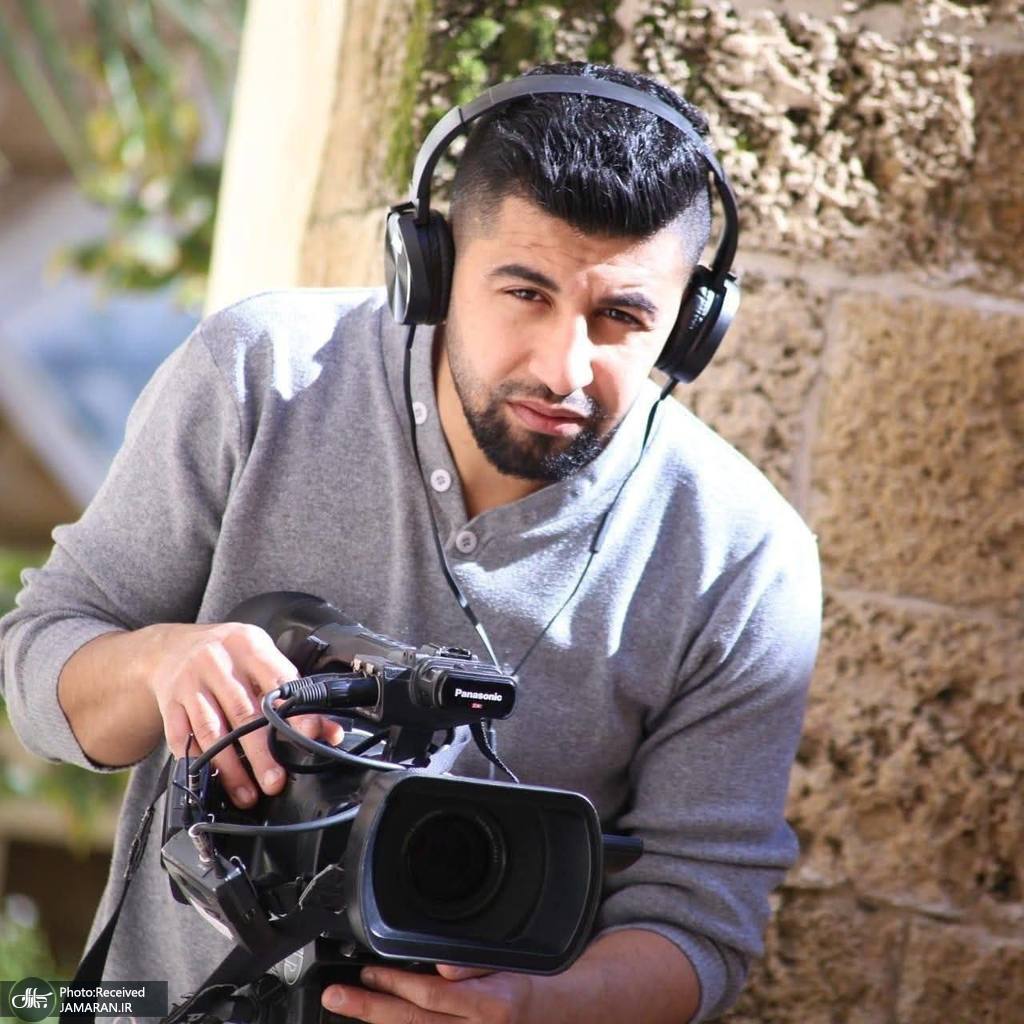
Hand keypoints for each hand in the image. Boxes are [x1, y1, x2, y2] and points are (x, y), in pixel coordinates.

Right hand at [144, 621, 343, 807]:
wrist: (170, 647)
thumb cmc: (230, 656)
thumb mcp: (262, 658)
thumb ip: (294, 692)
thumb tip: (330, 732)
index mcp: (249, 645)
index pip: (277, 681)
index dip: (294, 713)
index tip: (308, 739)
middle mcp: (217, 661)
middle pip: (243, 713)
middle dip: (261, 753)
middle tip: (275, 782)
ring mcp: (189, 683)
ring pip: (211, 731)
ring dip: (230, 768)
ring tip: (246, 794)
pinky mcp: (169, 703)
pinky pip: (182, 739)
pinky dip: (197, 762)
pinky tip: (210, 781)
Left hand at [322, 964, 531, 1022]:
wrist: (549, 1015)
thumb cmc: (525, 984)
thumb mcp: (509, 965)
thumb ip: (476, 967)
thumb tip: (442, 968)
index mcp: (488, 1005)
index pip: (431, 996)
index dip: (395, 985)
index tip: (368, 971)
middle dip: (369, 1008)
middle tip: (337, 997)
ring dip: (378, 1022)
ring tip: (348, 1005)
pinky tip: (378, 1022)